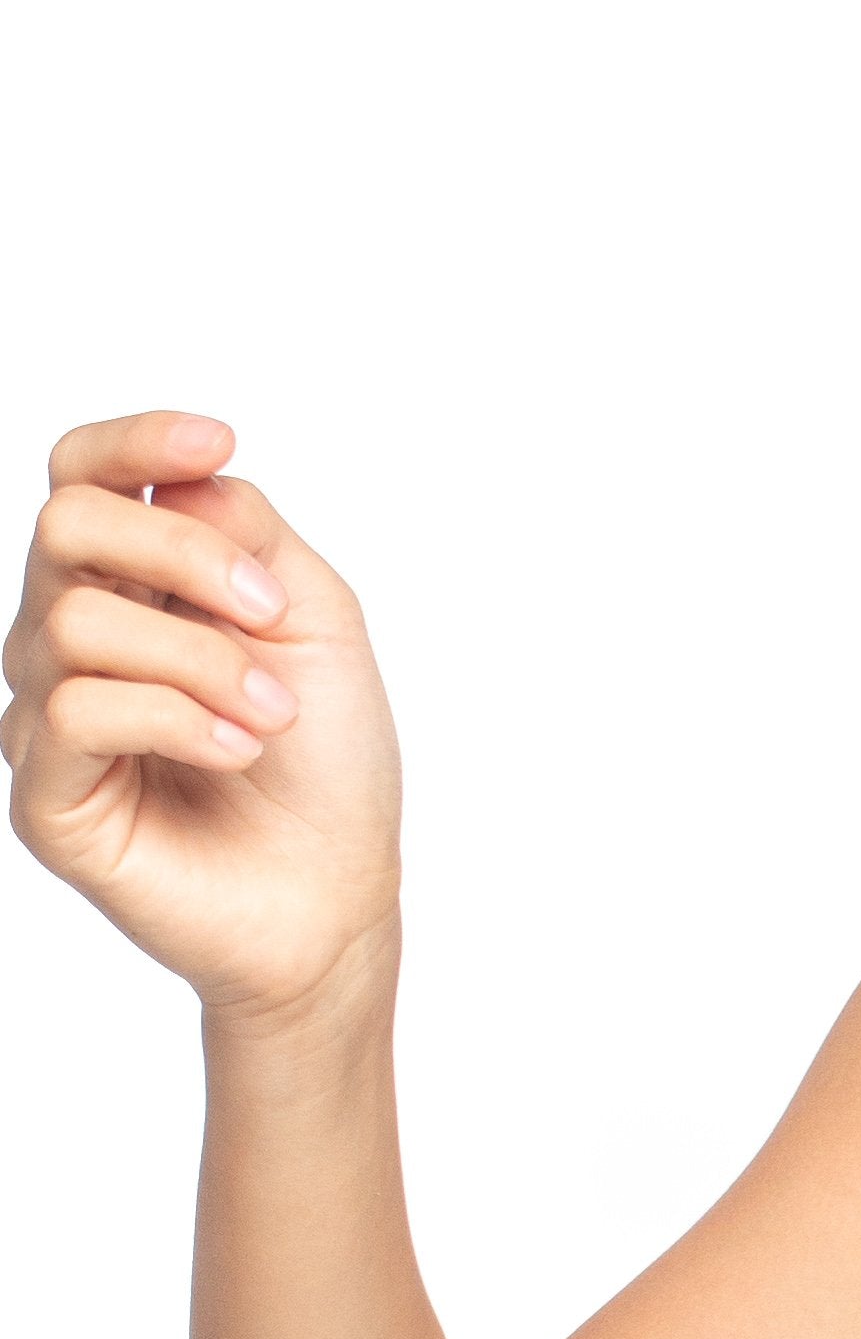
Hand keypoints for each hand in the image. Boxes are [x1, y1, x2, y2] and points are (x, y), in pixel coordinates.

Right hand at [5, 411, 404, 1020]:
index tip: (220, 440)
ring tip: (272, 717)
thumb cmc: (328, 766)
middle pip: (67, 522)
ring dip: (203, 661)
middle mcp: (72, 635)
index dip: (134, 441)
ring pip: (78, 620)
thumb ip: (246, 532)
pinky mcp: (46, 792)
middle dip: (184, 553)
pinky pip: (77, 708)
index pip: (83, 476)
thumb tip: (180, 481)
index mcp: (133, 584)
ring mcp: (48, 711)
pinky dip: (175, 719)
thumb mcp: (313, 620)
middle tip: (271, 618)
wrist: (337, 899)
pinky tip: (237, 750)